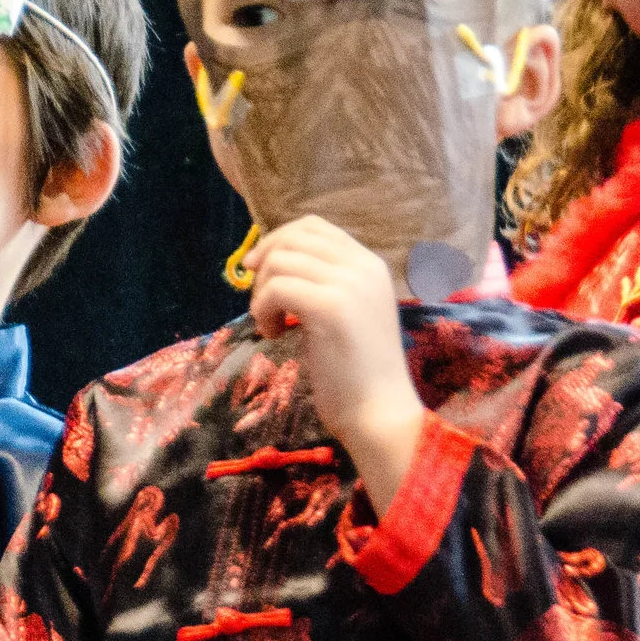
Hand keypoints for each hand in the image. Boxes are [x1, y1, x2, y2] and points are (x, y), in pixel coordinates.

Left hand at [246, 216, 425, 512]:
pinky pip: (276, 288)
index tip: (260, 270)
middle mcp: (364, 266)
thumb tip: (272, 262)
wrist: (380, 413)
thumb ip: (324, 285)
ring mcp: (349, 284)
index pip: (315, 226)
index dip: (280, 240)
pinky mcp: (331, 308)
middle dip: (265, 262)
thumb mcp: (347, 314)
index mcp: (370, 265)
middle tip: (259, 300)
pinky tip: (274, 335)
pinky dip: (263, 310)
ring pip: (280, 260)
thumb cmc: (359, 373)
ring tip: (272, 325)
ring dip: (262, 292)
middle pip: (294, 236)